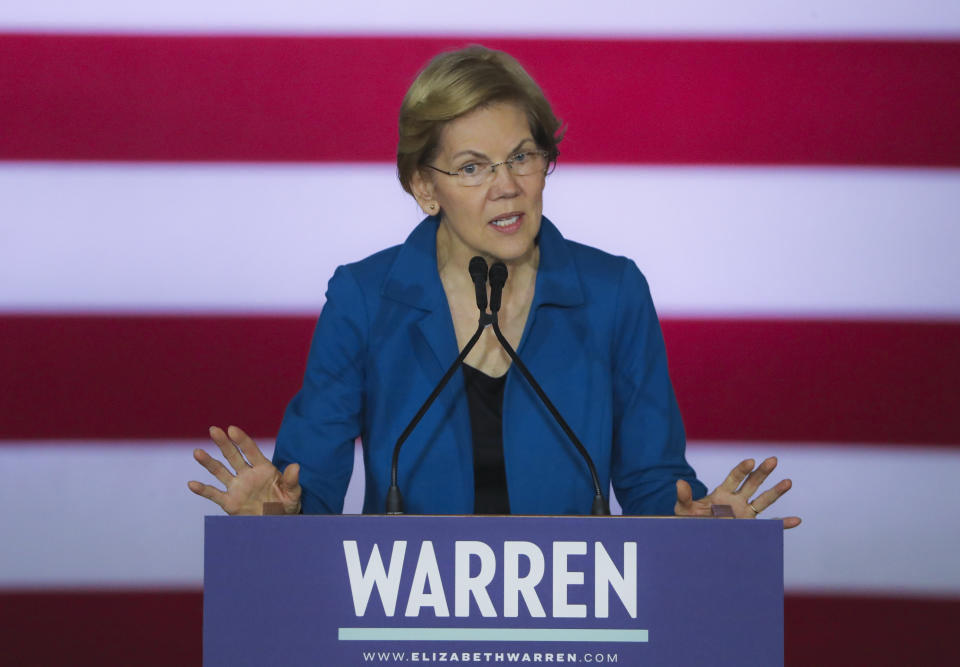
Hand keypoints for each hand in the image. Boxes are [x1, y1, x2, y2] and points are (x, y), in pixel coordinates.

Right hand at [188, 425, 301, 514]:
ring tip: (197, 452)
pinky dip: (203, 490)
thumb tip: (296, 467)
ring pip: (220, 472)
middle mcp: (247, 475)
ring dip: (209, 462)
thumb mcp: (293, 492)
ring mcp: (237, 488)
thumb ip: (292, 480)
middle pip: (233, 456)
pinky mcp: (230, 503)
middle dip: (224, 443)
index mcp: (263, 468)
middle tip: (213, 429)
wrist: (279, 522)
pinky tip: (192, 484)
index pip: (250, 450)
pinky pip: (214, 494)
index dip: (241, 440)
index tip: (232, 429)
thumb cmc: (287, 503)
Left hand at [674, 457, 800, 528]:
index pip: (734, 478)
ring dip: (775, 492)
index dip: (742, 469)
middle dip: (762, 472)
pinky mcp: (750, 528)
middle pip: (752, 483)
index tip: (750, 461)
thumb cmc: (688, 521)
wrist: (695, 538)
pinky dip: (782, 524)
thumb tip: (679, 483)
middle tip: (773, 460)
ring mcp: (745, 513)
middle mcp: (736, 501)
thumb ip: (684, 496)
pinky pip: (769, 526)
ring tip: (788, 482)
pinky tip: (796, 520)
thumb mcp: (683, 509)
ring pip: (763, 500)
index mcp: (722, 493)